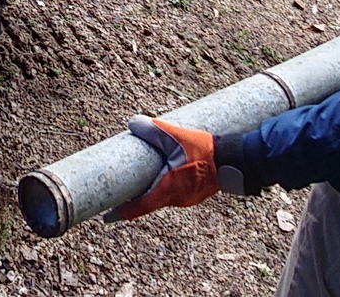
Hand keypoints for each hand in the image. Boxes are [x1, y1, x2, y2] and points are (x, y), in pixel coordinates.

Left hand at [107, 117, 221, 221]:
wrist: (233, 161)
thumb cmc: (204, 151)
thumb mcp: (175, 136)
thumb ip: (153, 130)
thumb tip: (132, 123)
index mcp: (166, 189)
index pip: (138, 207)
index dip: (120, 213)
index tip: (106, 217)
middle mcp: (174, 198)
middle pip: (148, 201)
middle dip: (134, 196)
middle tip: (120, 190)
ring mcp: (185, 198)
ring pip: (162, 196)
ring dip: (152, 188)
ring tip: (144, 174)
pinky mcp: (194, 195)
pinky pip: (174, 192)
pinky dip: (165, 185)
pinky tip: (166, 171)